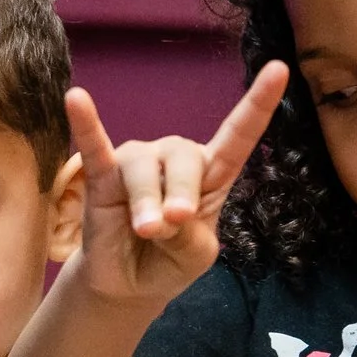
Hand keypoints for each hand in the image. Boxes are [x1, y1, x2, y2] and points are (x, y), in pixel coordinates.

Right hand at [67, 61, 287, 306]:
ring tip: (146, 230)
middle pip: (183, 157)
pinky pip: (94, 146)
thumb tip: (167, 215)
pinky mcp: (101, 177)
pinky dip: (86, 124)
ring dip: (146, 200)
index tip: (279, 69)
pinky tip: (77, 99)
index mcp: (210, 175)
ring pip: (143, 166)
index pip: (238, 136)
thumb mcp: (195, 257)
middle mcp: (174, 160)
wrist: (127, 287)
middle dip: (180, 192)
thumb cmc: (169, 262)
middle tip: (173, 224)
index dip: (257, 104)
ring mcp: (137, 165)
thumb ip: (190, 236)